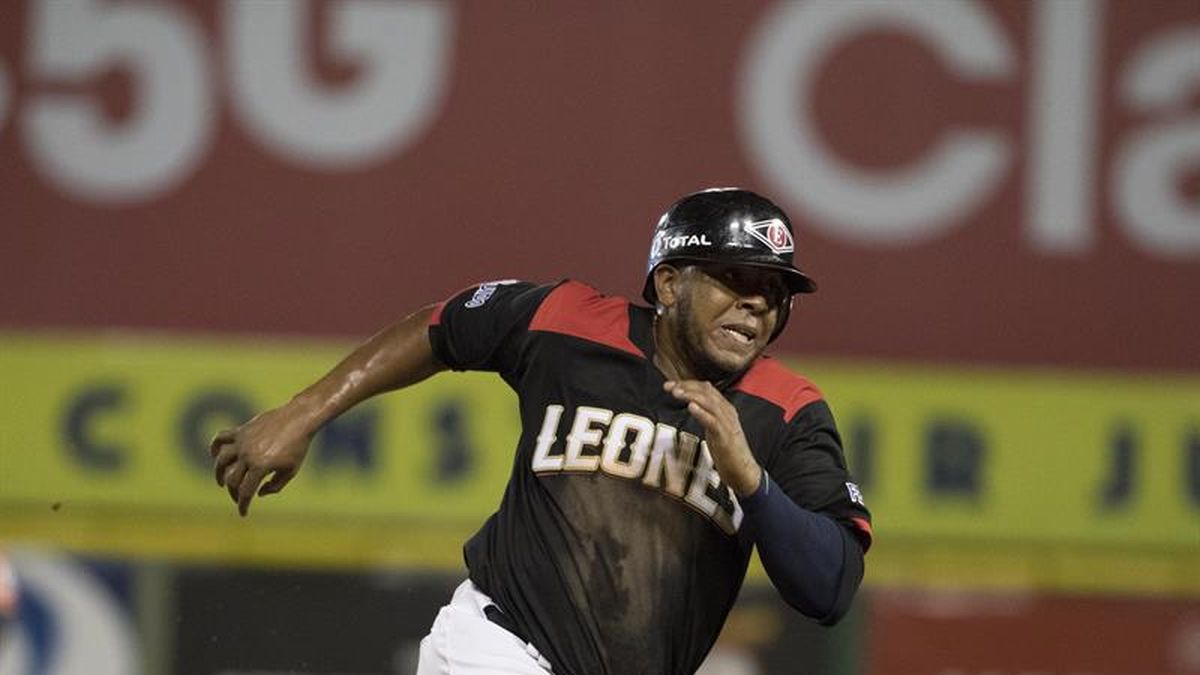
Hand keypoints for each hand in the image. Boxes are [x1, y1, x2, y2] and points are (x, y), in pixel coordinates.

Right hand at [209, 406, 313, 516]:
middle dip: (234, 493)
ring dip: (219, 473)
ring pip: (221, 461)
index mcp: (261, 466)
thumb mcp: (290, 471)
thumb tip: (258, 494)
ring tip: (222, 482)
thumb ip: (275, 486)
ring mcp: (242, 442)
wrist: (299, 419)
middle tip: (239, 497)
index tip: (243, 513)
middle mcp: (248, 455)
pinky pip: (221, 438)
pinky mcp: (241, 431)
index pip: (246, 492)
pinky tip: (215, 455)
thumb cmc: (297, 447)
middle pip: (232, 480)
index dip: (243, 505)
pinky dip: (215, 447)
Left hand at [663, 380, 761, 496]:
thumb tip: (693, 404)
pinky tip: (691, 407)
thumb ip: (707, 414)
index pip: (706, 388)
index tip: (669, 385)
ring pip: (709, 403)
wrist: (743, 471)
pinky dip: (701, 413)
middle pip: (706, 392)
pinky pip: (713, 421)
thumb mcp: (716, 428)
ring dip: (691, 396)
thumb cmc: (728, 451)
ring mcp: (727, 423)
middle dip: (686, 387)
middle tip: (669, 387)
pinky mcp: (725, 437)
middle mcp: (727, 412)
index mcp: (725, 408)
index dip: (687, 384)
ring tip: (676, 393)